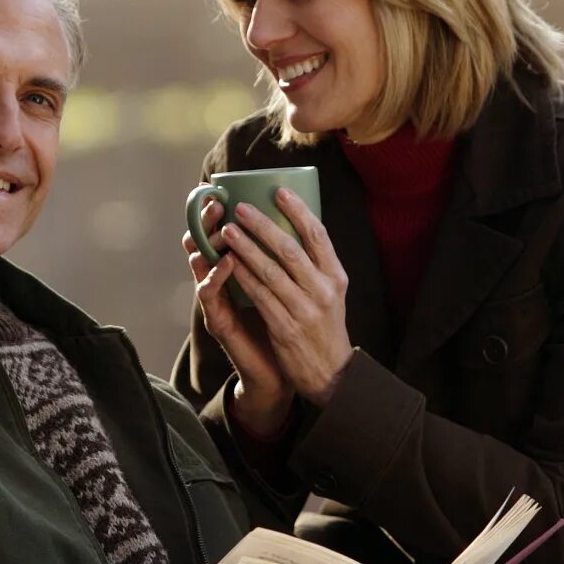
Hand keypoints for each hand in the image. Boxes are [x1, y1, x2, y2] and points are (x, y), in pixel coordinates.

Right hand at [184, 205, 292, 434]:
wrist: (280, 374)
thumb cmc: (284, 327)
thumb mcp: (287, 288)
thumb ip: (285, 262)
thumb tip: (301, 224)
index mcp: (236, 272)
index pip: (218, 236)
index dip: (215, 214)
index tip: (222, 190)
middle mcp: (221, 284)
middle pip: (204, 244)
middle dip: (207, 222)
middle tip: (215, 202)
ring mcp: (216, 303)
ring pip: (201, 266)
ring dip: (208, 244)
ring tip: (219, 225)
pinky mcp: (217, 322)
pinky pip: (210, 295)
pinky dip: (216, 276)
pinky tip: (227, 262)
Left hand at [216, 189, 353, 404]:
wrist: (330, 372)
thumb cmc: (325, 327)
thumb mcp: (332, 293)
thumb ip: (317, 265)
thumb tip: (295, 227)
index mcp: (335, 276)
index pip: (318, 235)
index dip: (298, 210)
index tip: (278, 191)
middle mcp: (323, 290)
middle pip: (290, 249)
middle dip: (262, 225)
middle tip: (240, 208)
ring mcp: (304, 309)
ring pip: (270, 271)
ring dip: (246, 248)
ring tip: (228, 231)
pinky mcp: (285, 327)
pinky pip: (260, 296)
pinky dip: (242, 278)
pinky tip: (229, 264)